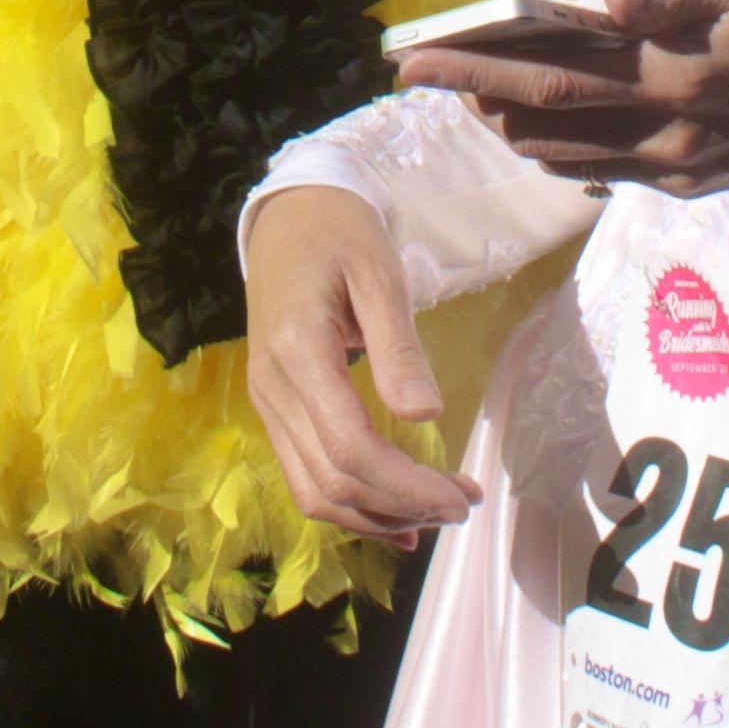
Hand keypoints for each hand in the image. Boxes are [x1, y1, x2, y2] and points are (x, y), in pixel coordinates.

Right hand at [243, 187, 481, 548]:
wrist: (288, 212)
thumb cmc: (339, 231)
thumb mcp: (379, 273)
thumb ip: (397, 347)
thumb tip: (424, 415)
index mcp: (297, 350)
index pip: (351, 446)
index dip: (407, 484)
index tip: (459, 494)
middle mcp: (272, 387)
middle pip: (333, 480)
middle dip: (401, 506)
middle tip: (461, 504)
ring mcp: (267, 401)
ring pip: (313, 491)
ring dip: (375, 516)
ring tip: (433, 515)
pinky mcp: (274, 406)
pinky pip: (305, 474)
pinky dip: (349, 504)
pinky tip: (392, 515)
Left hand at [395, 0, 728, 198]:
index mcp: (674, 74)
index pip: (553, 71)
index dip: (480, 64)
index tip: (421, 55)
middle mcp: (666, 133)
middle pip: (546, 117)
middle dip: (473, 95)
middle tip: (417, 75)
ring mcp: (675, 169)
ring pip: (567, 155)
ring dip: (509, 126)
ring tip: (469, 95)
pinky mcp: (688, 188)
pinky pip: (605, 173)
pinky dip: (560, 151)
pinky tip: (537, 129)